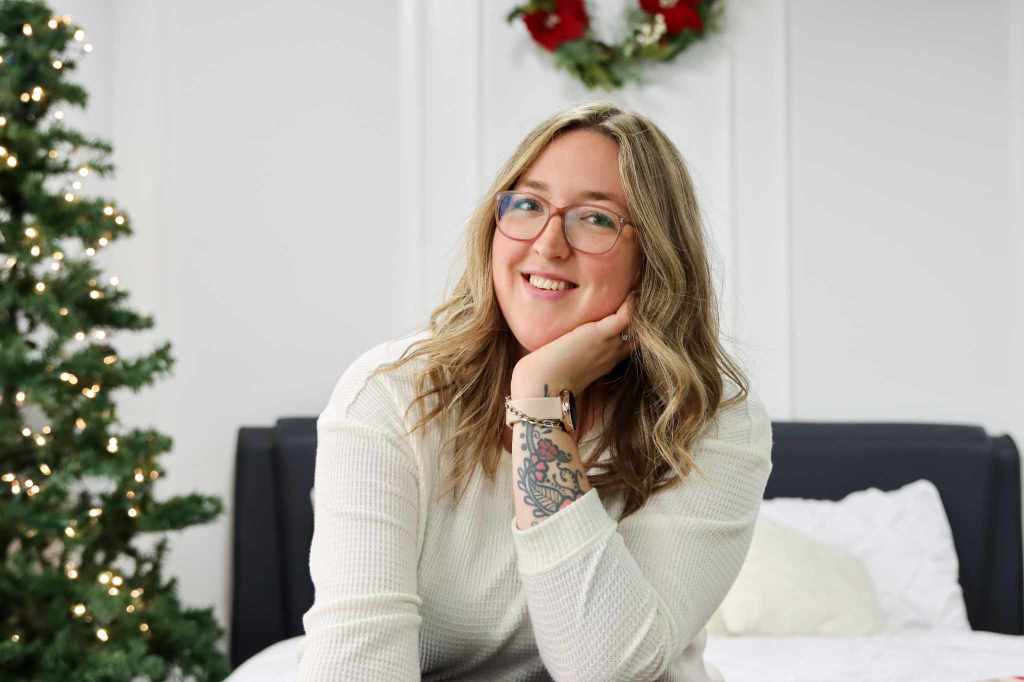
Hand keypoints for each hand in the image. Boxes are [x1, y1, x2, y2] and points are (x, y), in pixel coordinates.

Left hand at [510, 292, 634, 398]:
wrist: (540, 389)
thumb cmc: (543, 379)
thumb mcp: (561, 362)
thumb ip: (568, 350)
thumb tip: (556, 340)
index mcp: (604, 361)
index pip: (628, 341)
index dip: (634, 324)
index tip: (632, 304)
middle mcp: (611, 354)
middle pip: (640, 332)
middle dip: (642, 313)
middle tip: (640, 289)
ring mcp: (608, 345)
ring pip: (638, 323)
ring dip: (639, 303)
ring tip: (637, 283)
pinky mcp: (599, 336)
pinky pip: (627, 315)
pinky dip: (631, 302)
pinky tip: (628, 289)